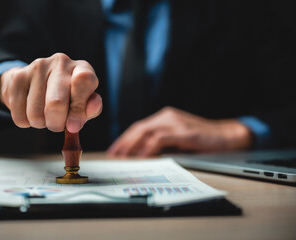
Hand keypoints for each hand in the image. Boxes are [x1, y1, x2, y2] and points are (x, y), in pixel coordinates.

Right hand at [0, 53, 101, 132]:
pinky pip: (20, 115)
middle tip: (58, 124)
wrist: (36, 85)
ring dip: (41, 123)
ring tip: (45, 115)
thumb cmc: (68, 99)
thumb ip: (92, 108)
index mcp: (82, 68)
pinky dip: (26, 122)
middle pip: (56, 103)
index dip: (79, 107)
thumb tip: (93, 106)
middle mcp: (61, 62)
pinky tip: (30, 110)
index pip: (84, 80)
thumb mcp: (84, 104)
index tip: (74, 126)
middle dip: (57, 124)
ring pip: (35, 113)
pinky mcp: (17, 76)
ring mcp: (37, 66)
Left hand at [107, 107, 252, 156]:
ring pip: (146, 131)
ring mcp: (176, 122)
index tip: (114, 150)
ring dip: (131, 145)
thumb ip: (161, 144)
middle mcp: (167, 116)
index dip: (125, 139)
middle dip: (123, 142)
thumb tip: (141, 156)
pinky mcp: (184, 131)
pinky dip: (148, 148)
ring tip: (121, 157)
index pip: (139, 127)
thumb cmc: (203, 140)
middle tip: (112, 155)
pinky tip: (141, 157)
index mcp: (165, 117)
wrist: (228, 136)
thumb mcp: (178, 140)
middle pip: (138, 128)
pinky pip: (160, 139)